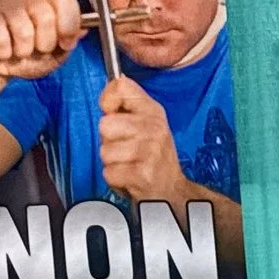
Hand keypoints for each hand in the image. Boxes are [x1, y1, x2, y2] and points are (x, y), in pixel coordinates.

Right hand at [0, 0, 81, 83]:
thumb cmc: (26, 60)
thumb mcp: (55, 56)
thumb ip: (70, 41)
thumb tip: (84, 29)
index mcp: (49, 5)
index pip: (66, 1)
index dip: (68, 25)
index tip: (64, 44)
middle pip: (45, 14)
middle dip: (43, 43)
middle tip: (34, 51)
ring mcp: (5, 0)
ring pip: (22, 25)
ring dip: (21, 49)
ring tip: (16, 52)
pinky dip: (2, 50)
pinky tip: (1, 51)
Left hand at [95, 73, 186, 204]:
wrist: (173, 193)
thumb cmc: (154, 158)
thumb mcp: (148, 124)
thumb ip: (129, 105)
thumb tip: (113, 84)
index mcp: (153, 111)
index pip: (121, 86)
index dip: (108, 99)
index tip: (112, 112)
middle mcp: (154, 128)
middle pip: (105, 124)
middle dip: (109, 141)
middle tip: (126, 150)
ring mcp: (149, 151)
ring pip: (105, 151)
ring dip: (112, 163)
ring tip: (129, 165)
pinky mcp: (142, 175)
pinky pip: (109, 173)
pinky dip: (116, 180)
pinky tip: (131, 179)